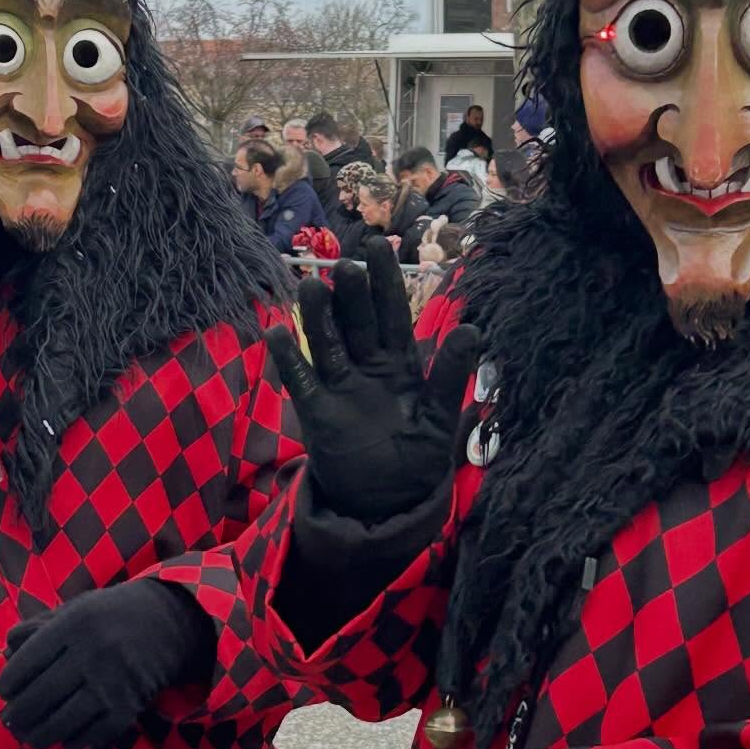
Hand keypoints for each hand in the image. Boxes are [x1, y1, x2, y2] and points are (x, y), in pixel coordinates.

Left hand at [0, 578, 215, 748]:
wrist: (171, 623)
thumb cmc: (111, 617)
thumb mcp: (75, 609)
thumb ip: (39, 628)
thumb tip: (6, 653)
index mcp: (75, 624)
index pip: (26, 663)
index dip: (8, 683)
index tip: (5, 691)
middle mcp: (93, 653)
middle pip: (39, 697)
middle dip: (18, 715)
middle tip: (12, 720)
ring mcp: (113, 683)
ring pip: (61, 723)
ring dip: (39, 736)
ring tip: (32, 736)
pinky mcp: (130, 707)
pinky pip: (92, 735)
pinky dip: (74, 742)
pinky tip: (65, 739)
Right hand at [266, 235, 477, 524]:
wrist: (388, 502)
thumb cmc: (418, 456)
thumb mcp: (440, 415)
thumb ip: (450, 374)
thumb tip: (472, 329)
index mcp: (401, 363)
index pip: (393, 314)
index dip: (385, 282)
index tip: (378, 246)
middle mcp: (368, 367)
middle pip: (357, 323)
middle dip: (352, 295)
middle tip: (346, 266)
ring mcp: (340, 386)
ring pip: (328, 344)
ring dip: (319, 317)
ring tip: (312, 287)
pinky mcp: (318, 413)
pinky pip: (301, 381)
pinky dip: (289, 360)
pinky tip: (277, 332)